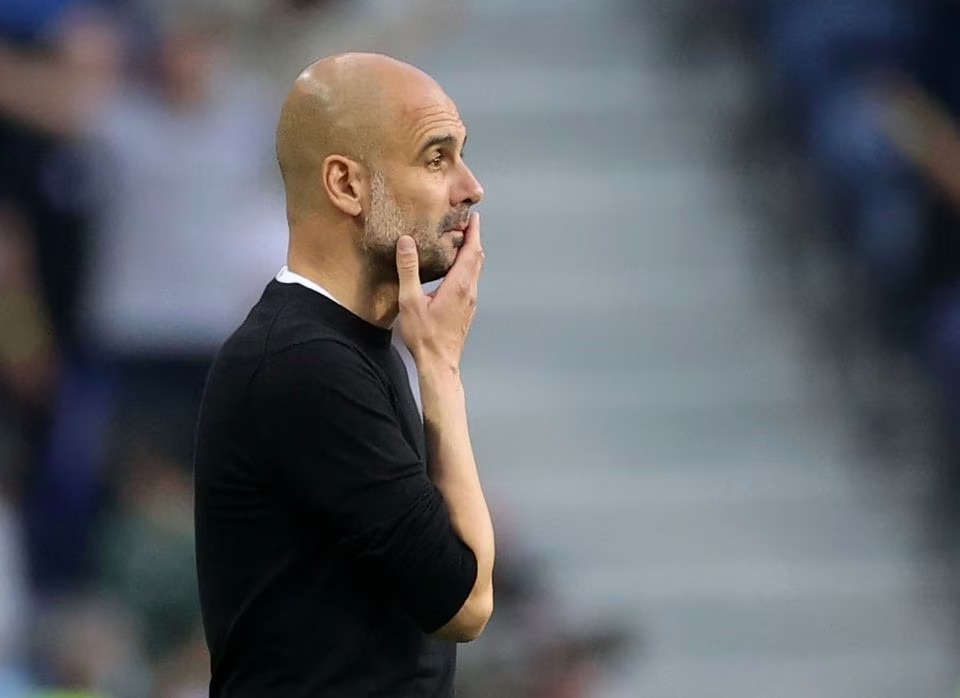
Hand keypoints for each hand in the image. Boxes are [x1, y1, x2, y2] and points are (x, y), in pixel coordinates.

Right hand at [395, 212, 483, 370]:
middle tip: (465, 223)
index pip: (472, 250)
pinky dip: (466, 268)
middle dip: (473, 239)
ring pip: (475, 270)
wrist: (439, 363)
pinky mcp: (466, 310)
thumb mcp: (410, 300)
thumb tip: (406, 242)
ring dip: (471, 253)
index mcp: (459, 284)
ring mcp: (470, 302)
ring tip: (459, 241)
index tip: (472, 216)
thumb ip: (409, 270)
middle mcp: (469, 291)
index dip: (473, 231)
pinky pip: (470, 281)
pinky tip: (453, 270)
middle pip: (477, 258)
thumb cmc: (425, 335)